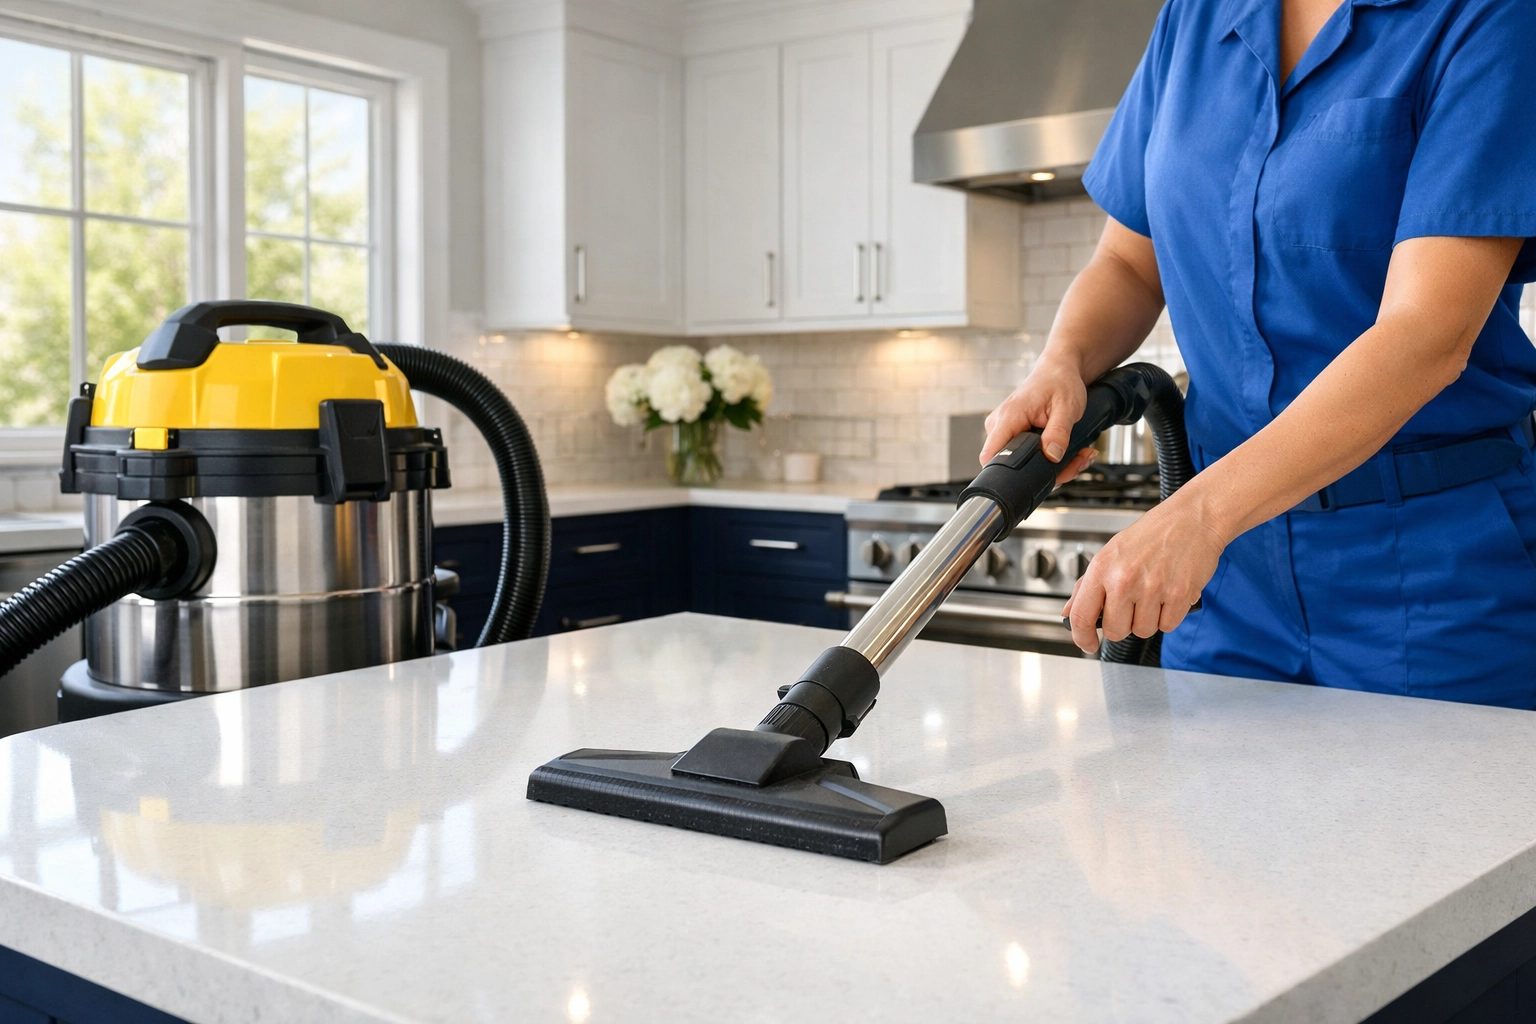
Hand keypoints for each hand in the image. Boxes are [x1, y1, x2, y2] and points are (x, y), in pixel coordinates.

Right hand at [982, 357, 1097, 485]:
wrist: (1059, 371)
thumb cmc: (1060, 382)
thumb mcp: (1066, 407)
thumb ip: (1058, 432)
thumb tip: (1051, 456)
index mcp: (1008, 417)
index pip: (990, 456)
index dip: (1008, 475)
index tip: (1039, 477)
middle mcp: (1000, 425)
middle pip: (1011, 466)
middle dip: (1047, 473)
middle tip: (1076, 462)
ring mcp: (1005, 431)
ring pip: (1022, 465)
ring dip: (1054, 468)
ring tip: (1079, 456)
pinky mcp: (1013, 436)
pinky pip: (1026, 458)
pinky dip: (1050, 461)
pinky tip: (1070, 454)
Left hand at [1062, 494, 1226, 653]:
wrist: (1192, 519)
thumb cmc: (1152, 534)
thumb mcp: (1110, 553)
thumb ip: (1086, 586)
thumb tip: (1069, 613)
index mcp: (1102, 568)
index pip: (1081, 616)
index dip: (1081, 637)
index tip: (1087, 644)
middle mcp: (1124, 579)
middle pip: (1114, 631)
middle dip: (1123, 624)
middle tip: (1132, 605)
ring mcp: (1152, 588)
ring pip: (1143, 631)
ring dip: (1148, 619)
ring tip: (1153, 594)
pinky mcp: (1179, 595)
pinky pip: (1168, 626)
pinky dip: (1169, 616)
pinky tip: (1169, 595)